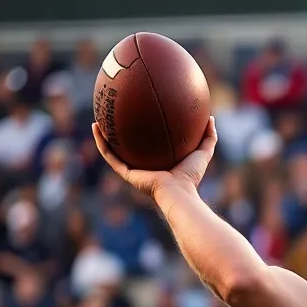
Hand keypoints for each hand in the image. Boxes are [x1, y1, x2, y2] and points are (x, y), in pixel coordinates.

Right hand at [92, 117, 217, 199]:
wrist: (178, 192)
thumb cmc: (191, 176)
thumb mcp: (203, 152)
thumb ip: (209, 136)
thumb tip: (211, 117)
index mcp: (160, 162)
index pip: (151, 145)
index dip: (145, 132)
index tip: (140, 115)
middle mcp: (145, 167)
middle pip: (130, 147)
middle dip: (122, 132)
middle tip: (115, 113)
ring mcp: (134, 170)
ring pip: (114, 150)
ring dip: (104, 136)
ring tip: (98, 118)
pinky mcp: (126, 173)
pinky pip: (109, 155)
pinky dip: (100, 142)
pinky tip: (95, 127)